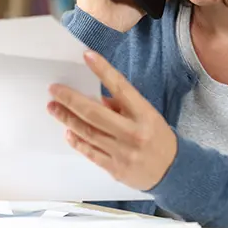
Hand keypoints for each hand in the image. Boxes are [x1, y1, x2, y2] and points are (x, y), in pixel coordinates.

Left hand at [47, 49, 176, 191]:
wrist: (174, 171)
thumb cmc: (158, 137)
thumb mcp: (147, 116)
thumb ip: (122, 106)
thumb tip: (96, 97)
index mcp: (144, 114)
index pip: (120, 87)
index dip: (103, 70)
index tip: (87, 56)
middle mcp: (133, 133)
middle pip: (94, 113)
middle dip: (70, 100)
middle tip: (54, 90)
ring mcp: (123, 152)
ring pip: (88, 132)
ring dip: (67, 118)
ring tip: (54, 108)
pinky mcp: (115, 169)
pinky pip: (90, 152)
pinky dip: (77, 141)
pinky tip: (67, 131)